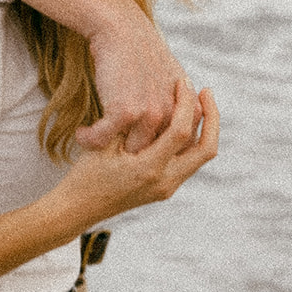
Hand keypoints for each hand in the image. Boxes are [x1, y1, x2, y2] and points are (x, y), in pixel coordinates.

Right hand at [58, 83, 217, 228]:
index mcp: (149, 169)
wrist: (78, 210)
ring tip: (197, 101)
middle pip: (207, 149)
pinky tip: (181, 119)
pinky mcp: (164, 189)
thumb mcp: (103, 145)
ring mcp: (167, 188)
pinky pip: (188, 160)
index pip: (181, 132)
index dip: (185, 103)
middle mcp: (165, 182)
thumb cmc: (85, 174)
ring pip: (200, 155)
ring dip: (205, 128)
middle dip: (213, 118)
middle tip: (206, 91)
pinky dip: (192, 138)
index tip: (182, 81)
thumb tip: (154, 100)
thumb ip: (130, 126)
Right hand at [78, 12, 188, 154]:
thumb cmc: (140, 51)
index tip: (131, 150)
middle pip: (151, 153)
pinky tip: (81, 134)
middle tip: (111, 156)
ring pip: (128, 151)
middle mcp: (170, 114)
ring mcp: (149, 114)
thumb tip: (173, 120)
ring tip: (92, 144)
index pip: (174, 146)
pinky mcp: (124, 111)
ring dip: (106, 151)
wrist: (122, 28)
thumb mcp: (170, 75)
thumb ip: (176, 101)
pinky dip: (88, 138)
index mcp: (182, 108)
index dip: (153, 151)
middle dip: (131, 158)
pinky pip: (103, 139)